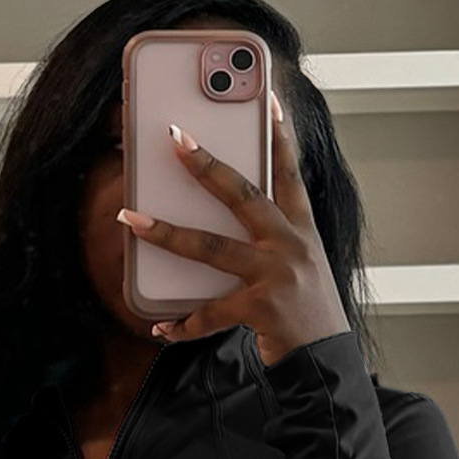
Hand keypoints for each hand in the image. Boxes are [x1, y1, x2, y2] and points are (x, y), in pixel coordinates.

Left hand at [116, 89, 352, 367]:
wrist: (326, 361)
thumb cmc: (306, 311)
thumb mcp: (299, 265)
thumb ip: (269, 240)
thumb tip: (218, 221)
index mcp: (300, 229)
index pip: (288, 171)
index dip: (278, 133)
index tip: (265, 96)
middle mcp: (290, 244)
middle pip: (241, 194)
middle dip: (205, 164)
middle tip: (174, 138)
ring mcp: (276, 275)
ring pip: (212, 247)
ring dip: (167, 232)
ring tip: (133, 219)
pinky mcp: (261, 309)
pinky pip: (210, 313)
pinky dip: (183, 324)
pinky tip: (161, 328)